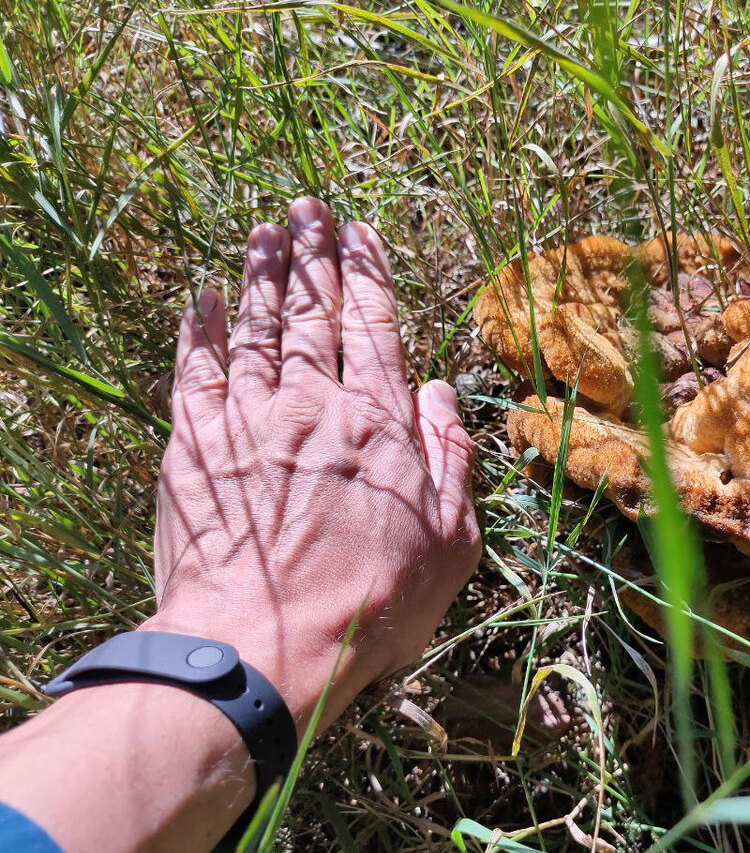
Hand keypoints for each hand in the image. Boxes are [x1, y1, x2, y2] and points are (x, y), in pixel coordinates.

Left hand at [145, 197, 479, 729]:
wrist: (265, 644)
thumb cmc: (373, 602)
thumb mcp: (450, 540)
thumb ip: (451, 457)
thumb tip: (438, 391)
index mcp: (377, 422)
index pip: (374, 325)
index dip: (368, 273)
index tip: (361, 233)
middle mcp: (312, 404)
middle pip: (312, 311)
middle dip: (313, 255)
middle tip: (308, 208)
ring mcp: (247, 420)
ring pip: (256, 328)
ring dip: (261, 276)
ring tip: (264, 231)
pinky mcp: (194, 446)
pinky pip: (194, 371)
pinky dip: (199, 330)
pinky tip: (202, 297)